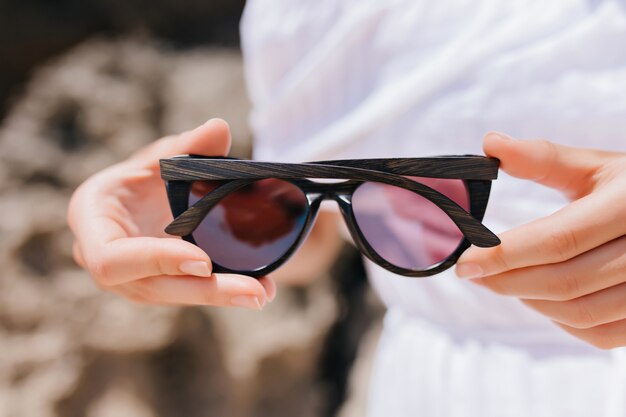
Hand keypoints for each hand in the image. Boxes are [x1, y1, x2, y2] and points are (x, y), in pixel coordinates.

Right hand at [68, 119, 275, 308]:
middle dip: (204, 291)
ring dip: (220, 296)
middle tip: (254, 293)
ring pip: (173, 296)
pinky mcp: (157, 287)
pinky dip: (223, 292)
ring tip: (264, 294)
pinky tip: (262, 290)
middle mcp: (104, 260)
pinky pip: (188, 293)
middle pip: (152, 287)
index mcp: (92, 222)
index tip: (202, 261)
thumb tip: (218, 128)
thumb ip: (186, 146)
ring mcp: (130, 280)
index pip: (112, 257)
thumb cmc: (142, 176)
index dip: (155, 260)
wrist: (139, 200)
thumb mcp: (159, 155)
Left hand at [456, 133, 625, 348]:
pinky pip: (600, 333)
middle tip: (474, 273)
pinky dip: (561, 322)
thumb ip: (543, 158)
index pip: (558, 239)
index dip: (505, 255)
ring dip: (531, 301)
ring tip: (504, 281)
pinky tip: (539, 300)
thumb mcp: (596, 165)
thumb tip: (489, 143)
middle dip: (508, 281)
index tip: (465, 262)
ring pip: (581, 312)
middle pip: (566, 281)